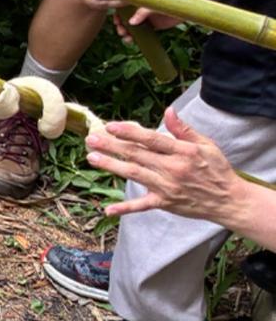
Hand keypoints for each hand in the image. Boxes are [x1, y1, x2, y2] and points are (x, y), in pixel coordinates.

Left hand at [86, 109, 240, 221]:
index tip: (110, 126)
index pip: (151, 139)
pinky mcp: (165, 202)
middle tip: (91, 139)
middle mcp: (172, 168)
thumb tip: (168, 110)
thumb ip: (183, 129)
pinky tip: (108, 209)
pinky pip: (142, 205)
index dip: (129, 132)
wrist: (229, 200)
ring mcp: (167, 187)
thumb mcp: (205, 144)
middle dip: (111, 146)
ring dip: (111, 166)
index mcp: (182, 152)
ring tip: (91, 158)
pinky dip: (125, 208)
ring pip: (134, 174)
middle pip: (136, 154)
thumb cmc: (216, 169)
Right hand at [112, 3, 181, 40]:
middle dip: (121, 27)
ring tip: (127, 39)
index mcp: (137, 3)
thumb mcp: (151, 5)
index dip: (117, 16)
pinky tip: (134, 41)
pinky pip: (142, 33)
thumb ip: (141, 12)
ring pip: (132, 28)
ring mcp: (146, 19)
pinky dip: (137, 38)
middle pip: (125, 20)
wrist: (182, 6)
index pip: (122, 9)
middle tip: (122, 32)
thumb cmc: (166, 1)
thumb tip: (131, 23)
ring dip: (127, 34)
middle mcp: (139, 11)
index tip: (116, 22)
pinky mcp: (153, 26)